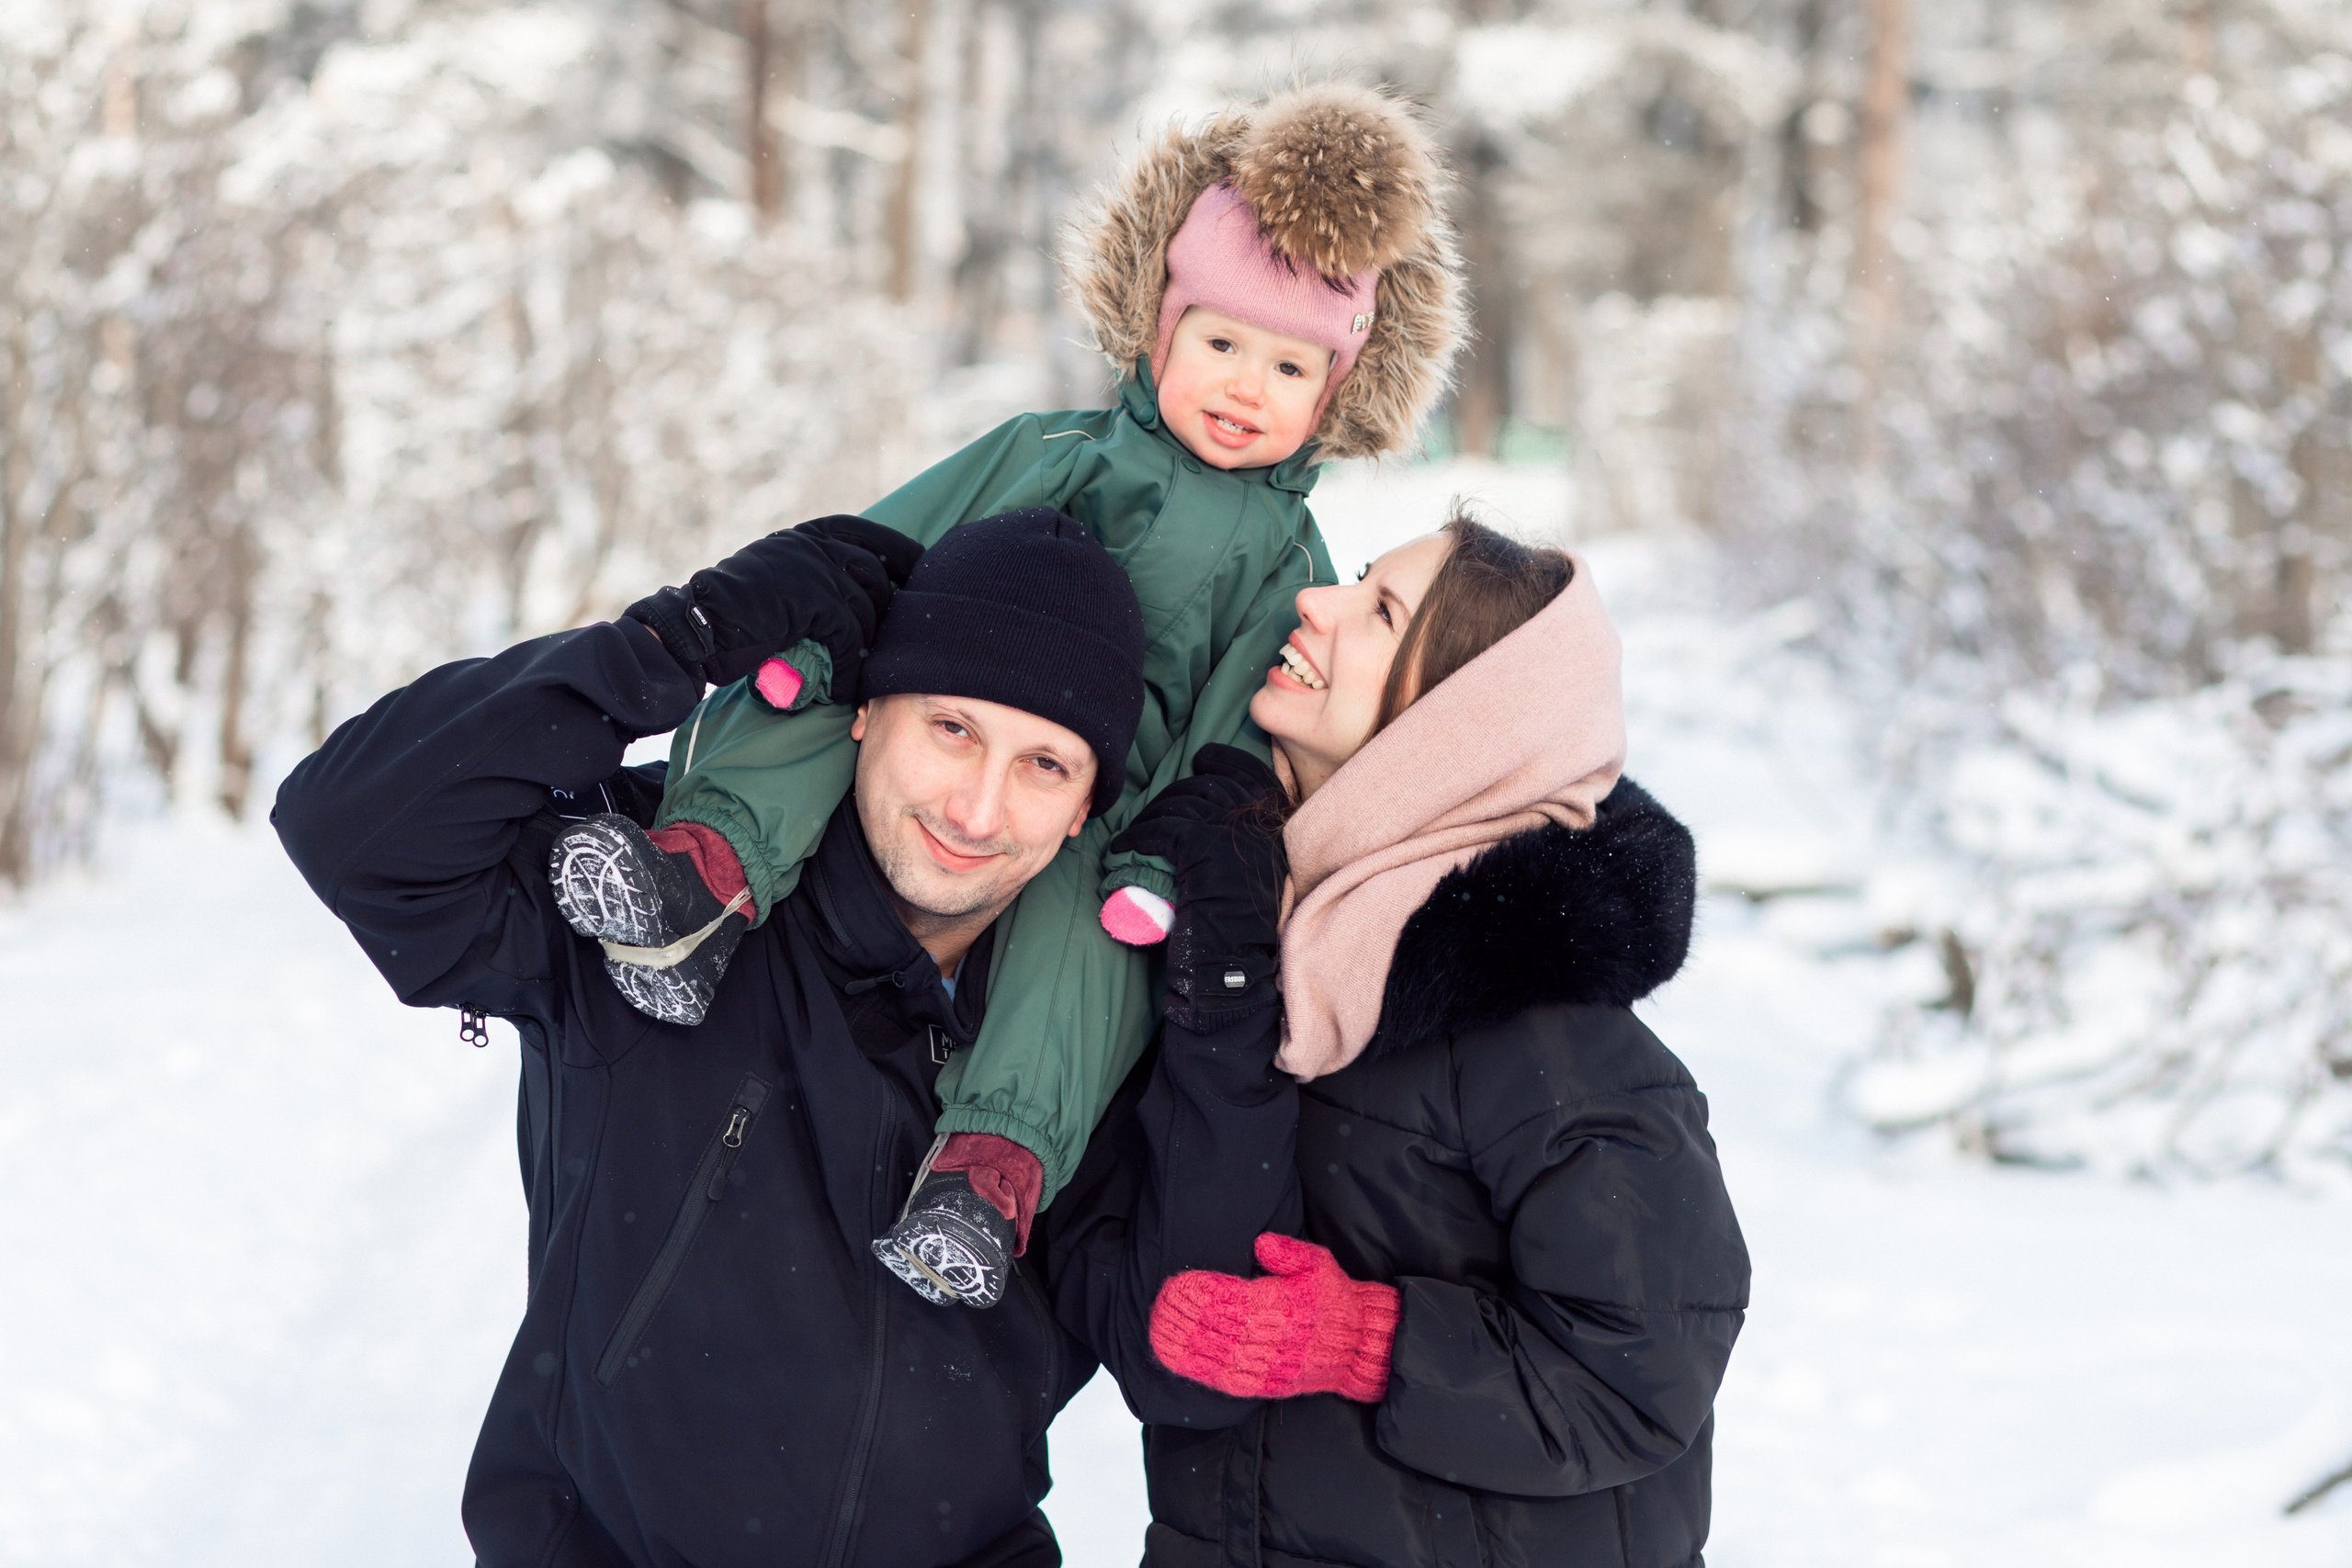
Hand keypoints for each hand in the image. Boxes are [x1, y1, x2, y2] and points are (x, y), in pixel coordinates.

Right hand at [625, 515, 921, 694]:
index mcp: (807, 536)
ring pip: (867, 610)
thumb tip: (863, 595)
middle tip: (894, 647)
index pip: (871, 536)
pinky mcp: (810, 599)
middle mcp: (813, 545)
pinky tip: (845, 692)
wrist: (694, 629)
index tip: (921, 574)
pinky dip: (850, 671)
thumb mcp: (781, 581)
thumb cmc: (734, 617)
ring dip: (868, 650)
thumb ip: (817, 578)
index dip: (901, 555)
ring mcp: (812, 568)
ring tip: (863, 677)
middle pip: (876, 576)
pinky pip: (849, 639)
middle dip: (890, 613)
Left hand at [1103, 744, 1285, 1023]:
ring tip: (1133, 835)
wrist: (1233, 969)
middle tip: (1155, 811)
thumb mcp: (1251, 877)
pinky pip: (1160, 829)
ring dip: (1150, 816)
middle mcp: (1258, 826)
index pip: (1253, 774)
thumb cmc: (1237, 933)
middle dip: (1177, 791)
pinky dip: (1135, 837)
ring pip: (1180, 804)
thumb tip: (1210, 813)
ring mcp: (1230, 833)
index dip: (1227, 761)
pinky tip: (1122, 849)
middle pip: (1210, 786)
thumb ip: (1242, 843)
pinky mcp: (1201, 847)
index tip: (1204, 758)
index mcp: (1275, 831)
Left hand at [1149, 1233, 1398, 1402]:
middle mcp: (1278, 1340)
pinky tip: (1179, 1359)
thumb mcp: (1320, 1264)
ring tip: (1160, 1330)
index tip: (1180, 1284)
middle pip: (1225, 1331)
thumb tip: (1260, 1243)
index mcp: (1288, 1307)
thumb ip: (1290, 1252)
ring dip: (1188, 1346)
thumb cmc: (1335, 1299)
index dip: (1207, 1295)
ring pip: (1222, 1358)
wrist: (1359, 1346)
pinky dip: (1203, 1371)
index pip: (1240, 1301)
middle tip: (1161, 1305)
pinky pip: (1231, 1381)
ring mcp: (1272, 1367)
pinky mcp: (1268, 1385)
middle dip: (1189, 1319)